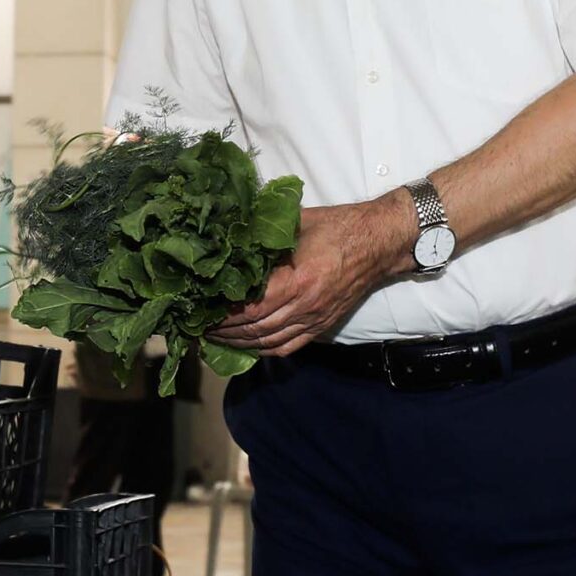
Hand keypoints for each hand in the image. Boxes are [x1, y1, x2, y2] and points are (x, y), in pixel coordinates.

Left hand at [209, 199, 403, 357]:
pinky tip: (246, 346)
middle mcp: (306, 307)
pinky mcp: (322, 325)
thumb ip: (263, 237)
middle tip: (199, 326)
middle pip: (256, 330)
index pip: (251, 308)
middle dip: (225, 332)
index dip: (223, 314)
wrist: (377, 242)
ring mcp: (315, 320)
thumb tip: (228, 243)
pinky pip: (288, 346)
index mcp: (298, 281)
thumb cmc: (335, 227)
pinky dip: (264, 350)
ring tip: (215, 338)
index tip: (201, 310)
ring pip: (270, 342)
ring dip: (240, 343)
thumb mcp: (295, 225)